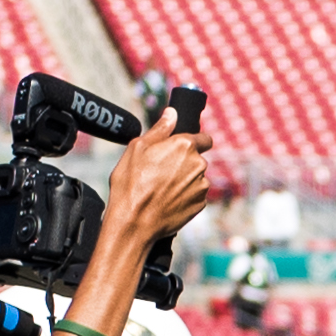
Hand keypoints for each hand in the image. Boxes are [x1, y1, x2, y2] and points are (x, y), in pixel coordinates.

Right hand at [101, 118, 216, 269]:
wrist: (134, 222)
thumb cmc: (131, 184)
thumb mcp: (137, 148)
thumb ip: (160, 129)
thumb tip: (172, 113)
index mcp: (185, 145)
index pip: (204, 138)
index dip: (193, 141)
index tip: (182, 148)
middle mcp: (198, 164)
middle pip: (197, 159)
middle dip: (183, 162)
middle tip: (160, 171)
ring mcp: (201, 186)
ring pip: (196, 178)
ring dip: (184, 180)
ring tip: (160, 189)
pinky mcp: (200, 204)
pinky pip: (195, 195)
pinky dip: (184, 196)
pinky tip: (166, 200)